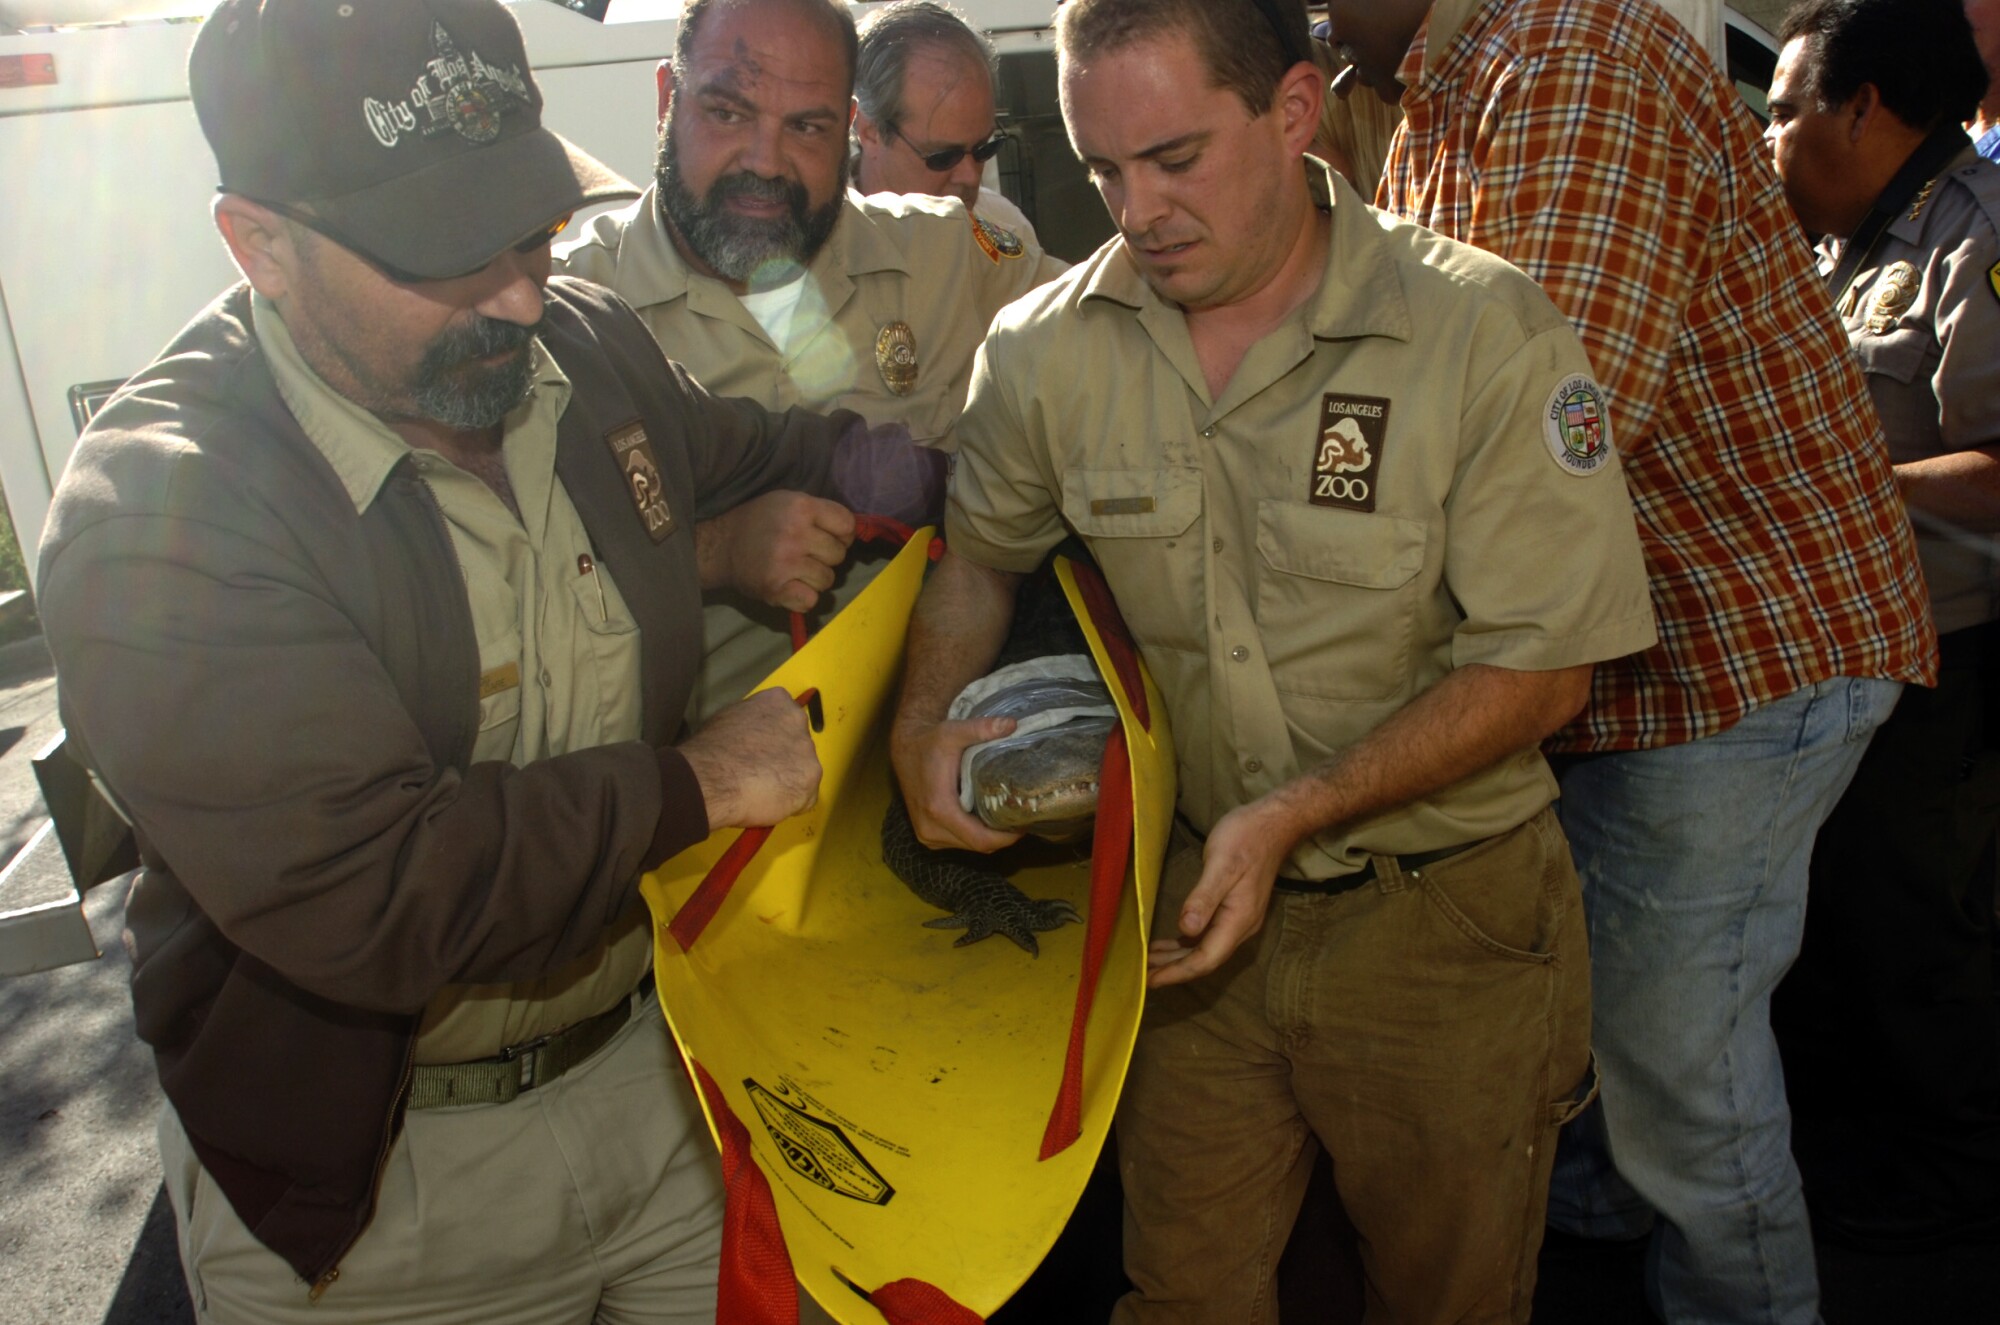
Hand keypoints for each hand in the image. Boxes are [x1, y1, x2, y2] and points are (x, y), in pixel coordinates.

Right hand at [679, 688, 821, 829]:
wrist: (712, 778)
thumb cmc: (712, 748)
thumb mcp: (729, 719)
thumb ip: (752, 723)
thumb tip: (754, 735)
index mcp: (778, 702)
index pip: (784, 718)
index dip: (772, 738)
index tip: (760, 750)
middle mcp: (799, 722)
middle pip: (797, 744)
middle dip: (783, 758)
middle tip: (760, 772)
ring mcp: (808, 752)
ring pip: (802, 771)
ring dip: (787, 781)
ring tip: (760, 791)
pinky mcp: (810, 781)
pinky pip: (803, 797)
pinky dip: (789, 804)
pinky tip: (767, 802)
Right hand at [699, 491, 856, 610]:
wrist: (720, 545)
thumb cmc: (759, 522)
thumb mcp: (787, 502)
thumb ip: (819, 513)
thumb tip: (852, 533)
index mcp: (800, 506)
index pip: (847, 524)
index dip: (842, 534)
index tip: (826, 537)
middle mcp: (795, 532)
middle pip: (839, 554)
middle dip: (827, 557)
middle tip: (805, 555)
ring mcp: (785, 561)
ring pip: (828, 579)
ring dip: (815, 579)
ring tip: (795, 570)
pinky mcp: (776, 586)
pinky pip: (811, 600)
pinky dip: (803, 598)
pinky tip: (790, 587)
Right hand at [888, 713, 1024, 853]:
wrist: (905, 749)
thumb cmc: (929, 742)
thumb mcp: (953, 732)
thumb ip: (981, 729)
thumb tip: (1012, 724)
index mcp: (939, 809)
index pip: (980, 839)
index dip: (1006, 838)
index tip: (1024, 825)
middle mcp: (930, 828)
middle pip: (977, 846)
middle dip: (1001, 838)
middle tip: (1020, 819)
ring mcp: (926, 834)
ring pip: (968, 846)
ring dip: (987, 837)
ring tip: (1005, 818)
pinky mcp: (926, 835)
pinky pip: (957, 843)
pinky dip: (973, 835)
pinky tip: (984, 818)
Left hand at [1147, 798, 1299, 988]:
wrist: (1274, 823)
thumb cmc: (1245, 839)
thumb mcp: (1221, 865)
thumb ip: (1204, 898)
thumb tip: (1185, 930)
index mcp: (1238, 920)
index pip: (1205, 959)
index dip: (1177, 972)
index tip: (1150, 981)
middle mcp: (1241, 926)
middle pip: (1205, 959)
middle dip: (1174, 969)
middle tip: (1142, 976)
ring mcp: (1240, 918)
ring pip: (1206, 948)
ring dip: (1178, 956)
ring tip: (1150, 961)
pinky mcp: (1235, 909)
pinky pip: (1209, 935)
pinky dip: (1187, 941)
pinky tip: (1172, 940)